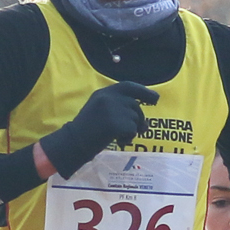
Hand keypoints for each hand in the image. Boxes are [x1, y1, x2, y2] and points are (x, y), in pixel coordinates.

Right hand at [37, 80, 156, 179]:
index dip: (144, 92)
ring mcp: (112, 109)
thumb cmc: (86, 130)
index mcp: (104, 92)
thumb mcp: (100, 110)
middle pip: (135, 106)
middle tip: (139, 130)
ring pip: (136, 119)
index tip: (155, 99)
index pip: (128, 86)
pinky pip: (132, 130)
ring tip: (119, 136)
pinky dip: (129, 138)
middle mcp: (109, 97)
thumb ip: (119, 108)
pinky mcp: (115, 123)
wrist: (73, 142)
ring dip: (132, 130)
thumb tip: (145, 122)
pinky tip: (119, 141)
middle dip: (139, 119)